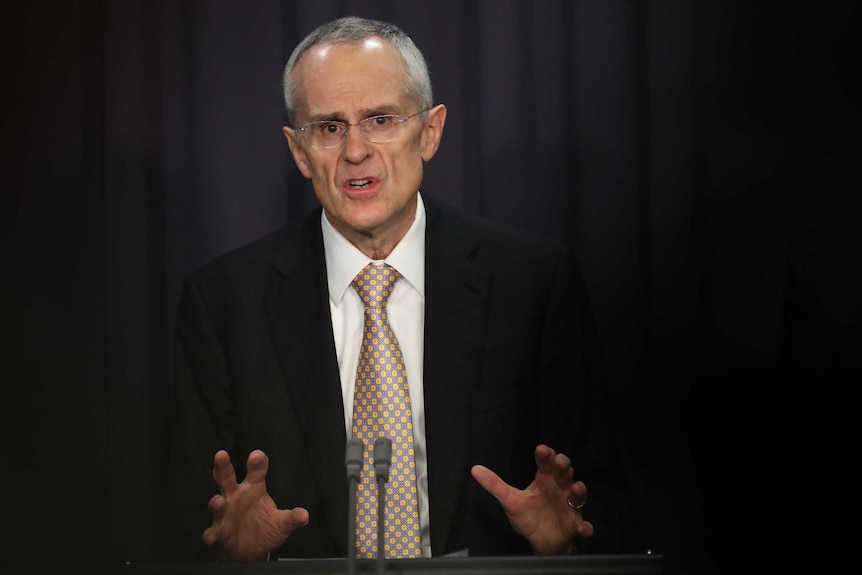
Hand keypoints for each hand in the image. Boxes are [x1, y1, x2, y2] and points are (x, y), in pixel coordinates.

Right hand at [202, 449, 309, 561]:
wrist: (251, 551)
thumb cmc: (265, 528)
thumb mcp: (282, 523)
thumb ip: (292, 518)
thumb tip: (304, 516)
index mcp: (254, 488)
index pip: (256, 471)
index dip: (257, 462)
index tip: (256, 456)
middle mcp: (236, 497)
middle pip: (227, 478)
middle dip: (223, 467)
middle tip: (221, 455)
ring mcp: (225, 514)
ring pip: (217, 503)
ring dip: (217, 503)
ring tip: (219, 503)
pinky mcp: (219, 532)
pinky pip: (212, 531)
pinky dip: (211, 534)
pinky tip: (212, 536)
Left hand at [471, 444, 593, 554]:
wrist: (540, 540)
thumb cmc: (529, 515)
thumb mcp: (510, 500)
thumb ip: (495, 485)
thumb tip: (475, 469)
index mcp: (545, 480)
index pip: (547, 463)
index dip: (546, 455)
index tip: (542, 450)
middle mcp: (559, 489)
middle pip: (565, 473)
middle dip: (564, 466)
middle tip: (560, 462)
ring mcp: (569, 507)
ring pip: (578, 495)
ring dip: (579, 491)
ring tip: (576, 488)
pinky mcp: (574, 525)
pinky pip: (583, 525)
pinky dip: (585, 526)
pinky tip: (583, 527)